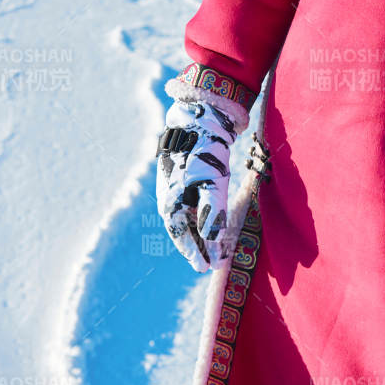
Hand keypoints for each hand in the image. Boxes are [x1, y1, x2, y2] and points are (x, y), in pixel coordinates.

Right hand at [156, 97, 242, 272]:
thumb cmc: (204, 149)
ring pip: (188, 218)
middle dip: (198, 247)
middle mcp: (170, 196)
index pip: (180, 234)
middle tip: (212, 265)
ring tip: (214, 250)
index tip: (206, 268)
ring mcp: (177, 187)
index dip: (193, 252)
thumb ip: (212, 211)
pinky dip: (202, 218)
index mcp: (171, 199)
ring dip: (200, 235)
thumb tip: (212, 240)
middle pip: (184, 229)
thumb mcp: (212, 181)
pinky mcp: (186, 179)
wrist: (199, 116)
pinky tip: (211, 225)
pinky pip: (193, 206)